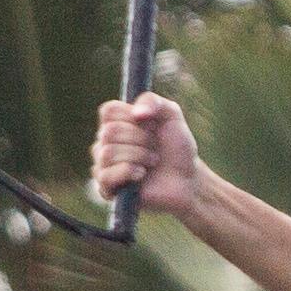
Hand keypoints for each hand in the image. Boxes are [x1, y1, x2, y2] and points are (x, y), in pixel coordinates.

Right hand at [91, 93, 203, 218]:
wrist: (187, 179)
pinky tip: (142, 175)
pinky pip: (105, 176)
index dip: (131, 116)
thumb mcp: (172, 116)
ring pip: (108, 153)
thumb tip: (136, 113)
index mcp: (116, 123)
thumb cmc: (177, 148)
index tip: (150, 124)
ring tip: (152, 162)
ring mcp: (104, 166)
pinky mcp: (106, 188)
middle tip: (154, 147)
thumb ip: (153, 102)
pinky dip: (128, 172)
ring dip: (138, 156)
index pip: (108, 111)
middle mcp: (105, 143)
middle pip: (109, 131)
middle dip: (140, 138)